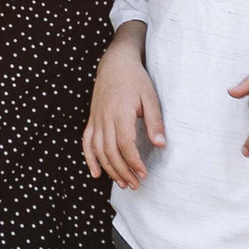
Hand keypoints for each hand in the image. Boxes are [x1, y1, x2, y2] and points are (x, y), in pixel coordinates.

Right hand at [82, 30, 164, 188]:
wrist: (115, 62)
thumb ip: (155, 121)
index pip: (125, 144)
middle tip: (135, 185)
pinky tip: (96, 173)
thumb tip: (161, 145)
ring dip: (109, 169)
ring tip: (122, 183)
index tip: (144, 174)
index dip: (133, 162)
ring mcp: (96, 119)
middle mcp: (105, 118)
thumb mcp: (150, 97)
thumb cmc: (135, 79)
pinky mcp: (92, 119)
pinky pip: (86, 142)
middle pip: (110, 151)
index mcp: (120, 112)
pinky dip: (89, 159)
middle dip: (123, 171)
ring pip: (98, 150)